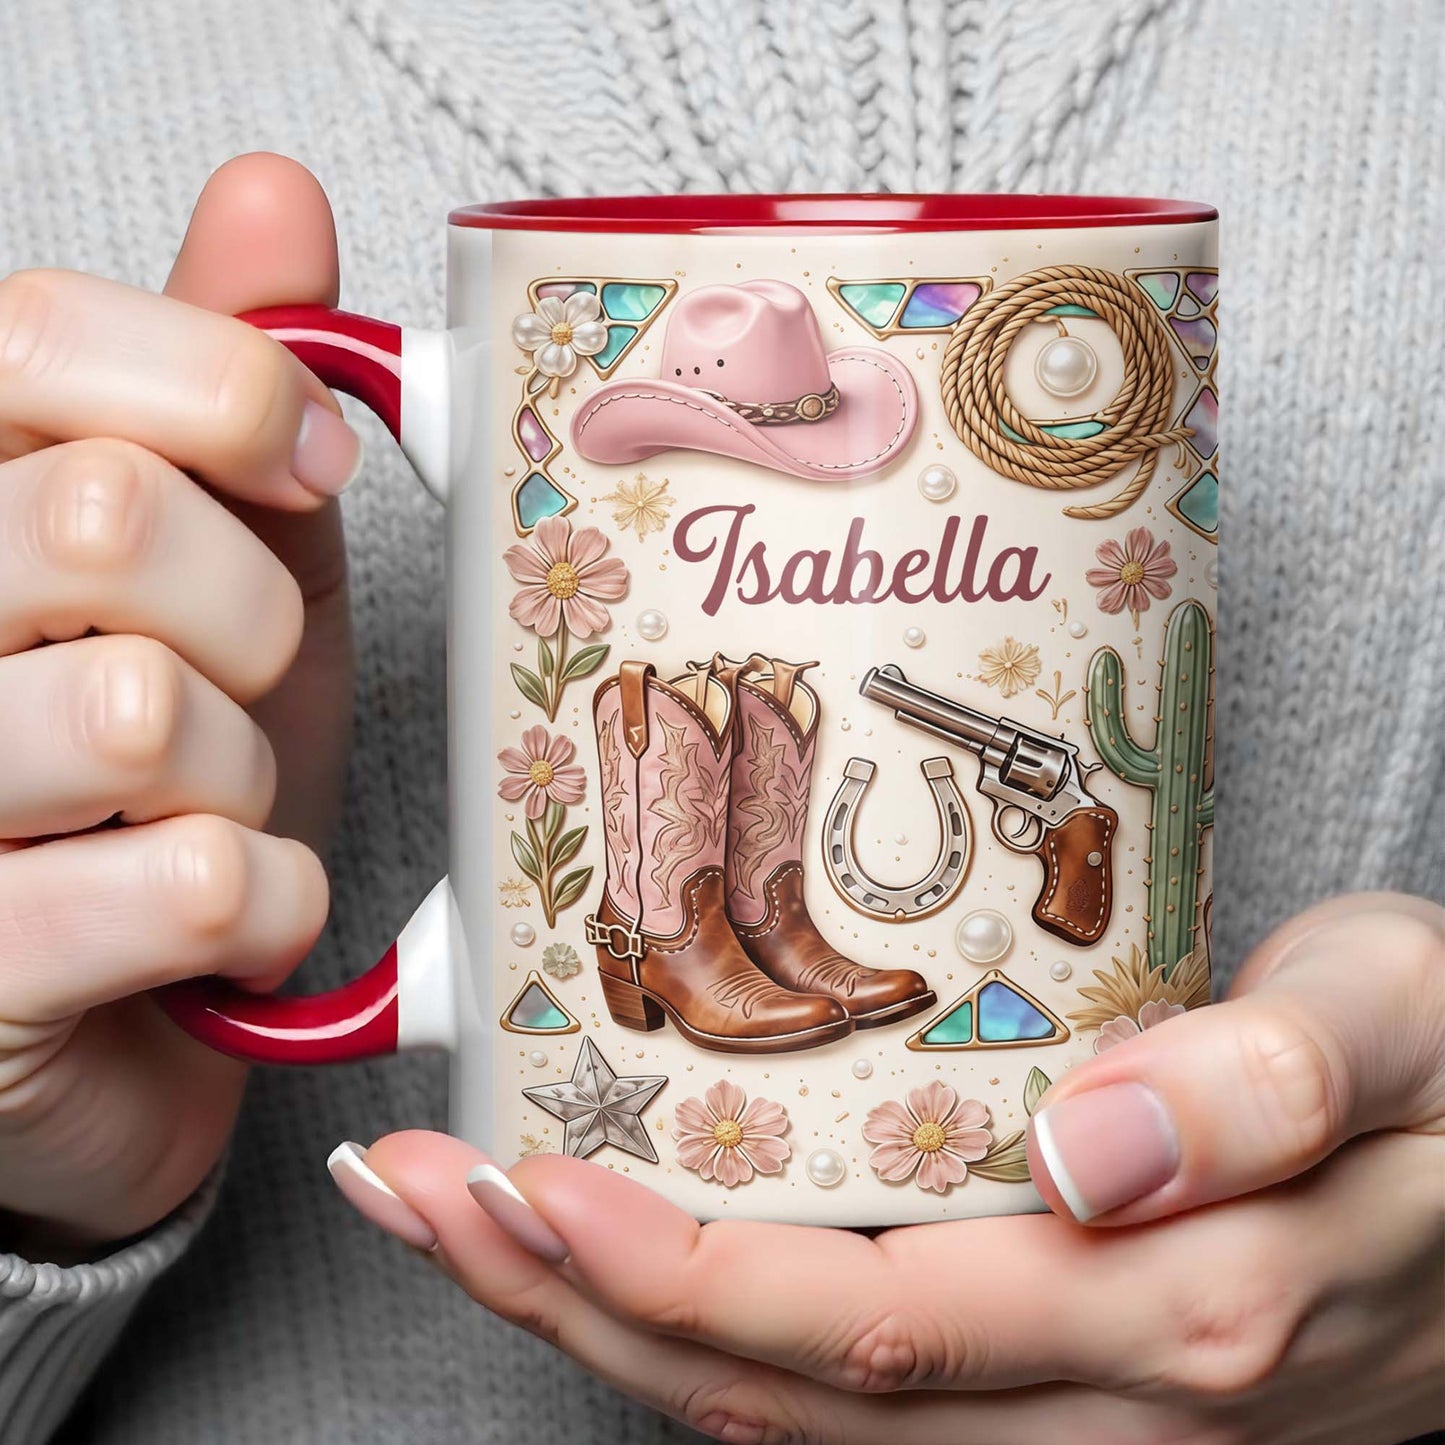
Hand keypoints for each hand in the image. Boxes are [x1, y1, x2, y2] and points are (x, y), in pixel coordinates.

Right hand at [0, 155, 356, 1248]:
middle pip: (106, 518)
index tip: (311, 468)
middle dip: (250, 617)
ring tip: (206, 816)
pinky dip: (269, 909)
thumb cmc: (161, 780)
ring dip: (243, 777)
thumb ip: (216, 386)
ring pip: (143, 710)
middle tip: (240, 689)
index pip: (33, 335)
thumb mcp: (215, 560)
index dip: (227, 389)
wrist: (117, 1013)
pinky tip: (225, 926)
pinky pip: (190, 885)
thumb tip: (273, 195)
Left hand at [341, 894, 1443, 1443]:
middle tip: (413, 1187)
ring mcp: (1068, 1407)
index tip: (517, 1181)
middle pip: (778, 1389)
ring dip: (604, 1319)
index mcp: (1169, 1310)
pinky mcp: (1056, 1372)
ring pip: (793, 1406)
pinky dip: (707, 1328)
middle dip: (567, 1300)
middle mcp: (1095, 1392)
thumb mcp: (1406, 1032)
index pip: (861, 1324)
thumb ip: (1272, 1085)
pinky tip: (627, 1255)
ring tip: (466, 1212)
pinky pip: (848, 1388)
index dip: (668, 1271)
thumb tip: (1092, 1150)